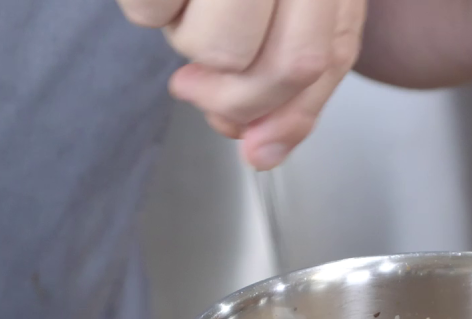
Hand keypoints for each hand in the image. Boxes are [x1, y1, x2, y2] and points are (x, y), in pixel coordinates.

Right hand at [117, 0, 366, 169]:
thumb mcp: (290, 0)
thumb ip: (288, 74)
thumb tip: (262, 151)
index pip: (322, 59)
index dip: (289, 115)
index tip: (258, 147)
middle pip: (278, 66)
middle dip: (234, 98)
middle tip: (197, 85)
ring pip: (215, 49)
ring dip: (188, 41)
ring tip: (191, 0)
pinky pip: (151, 14)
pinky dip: (150, 8)